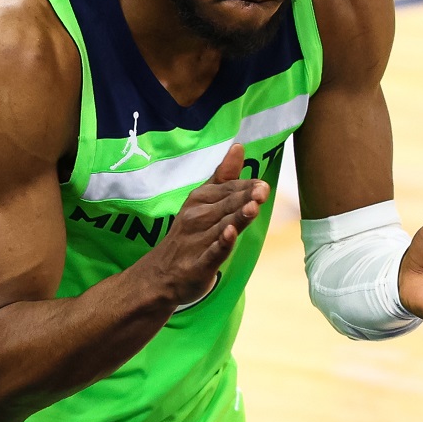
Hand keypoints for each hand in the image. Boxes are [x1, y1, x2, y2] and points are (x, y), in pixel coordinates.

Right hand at [141, 143, 267, 306]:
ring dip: (237, 217)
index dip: (247, 187)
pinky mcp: (199, 265)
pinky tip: (229, 235)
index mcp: (200, 199)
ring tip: (252, 207)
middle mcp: (197, 217)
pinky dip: (221, 244)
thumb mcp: (202, 201)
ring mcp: (197, 241)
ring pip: (222, 226)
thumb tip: (238, 146)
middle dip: (244, 198)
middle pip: (227, 206)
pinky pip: (212, 252)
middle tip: (262, 191)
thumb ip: (223, 176)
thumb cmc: (188, 234)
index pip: (228, 189)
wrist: (159, 275)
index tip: (263, 185)